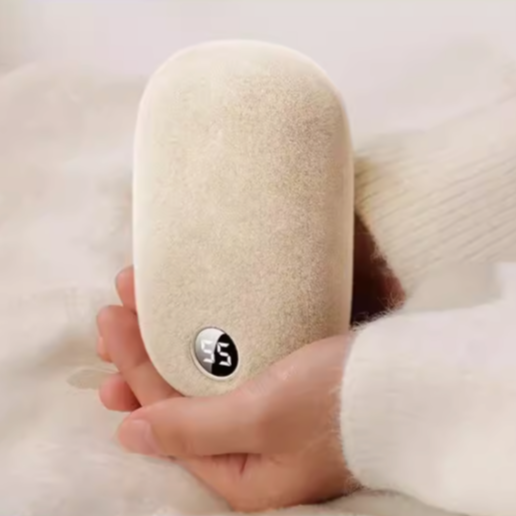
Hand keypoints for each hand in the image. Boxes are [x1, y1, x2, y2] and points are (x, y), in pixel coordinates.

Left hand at [97, 268, 358, 511]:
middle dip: (139, 359)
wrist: (410, 386)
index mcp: (239, 475)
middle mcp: (247, 454)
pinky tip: (179, 334)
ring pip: (196, 387)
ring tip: (132, 320)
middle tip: (114, 319)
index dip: (132, 367)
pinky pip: (222, 377)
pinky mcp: (281, 396)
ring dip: (162, 351)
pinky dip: (197, 352)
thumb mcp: (262, 418)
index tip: (111, 319)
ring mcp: (264, 424)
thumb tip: (130, 434)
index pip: (166, 416)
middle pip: (175, 404)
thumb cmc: (338, 403)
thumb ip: (193, 429)